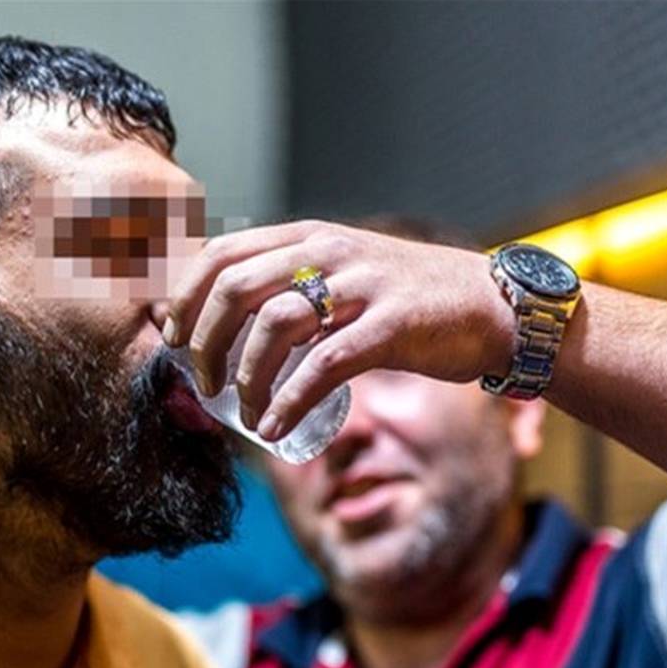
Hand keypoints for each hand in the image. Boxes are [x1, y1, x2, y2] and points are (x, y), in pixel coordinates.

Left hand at [163, 220, 515, 440]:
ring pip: (273, 326)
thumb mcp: (342, 273)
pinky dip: (289, 403)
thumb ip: (291, 288)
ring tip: (243, 412)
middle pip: (234, 288)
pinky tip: (275, 430)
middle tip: (202, 382)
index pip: (221, 254)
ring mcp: (361, 285)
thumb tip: (226, 328)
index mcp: (308, 237)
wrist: (494, 305)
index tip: (172, 338)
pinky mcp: (392, 325)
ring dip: (246, 378)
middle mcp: (329, 250)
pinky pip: (323, 366)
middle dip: (203, 341)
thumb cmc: (406, 299)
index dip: (185, 297)